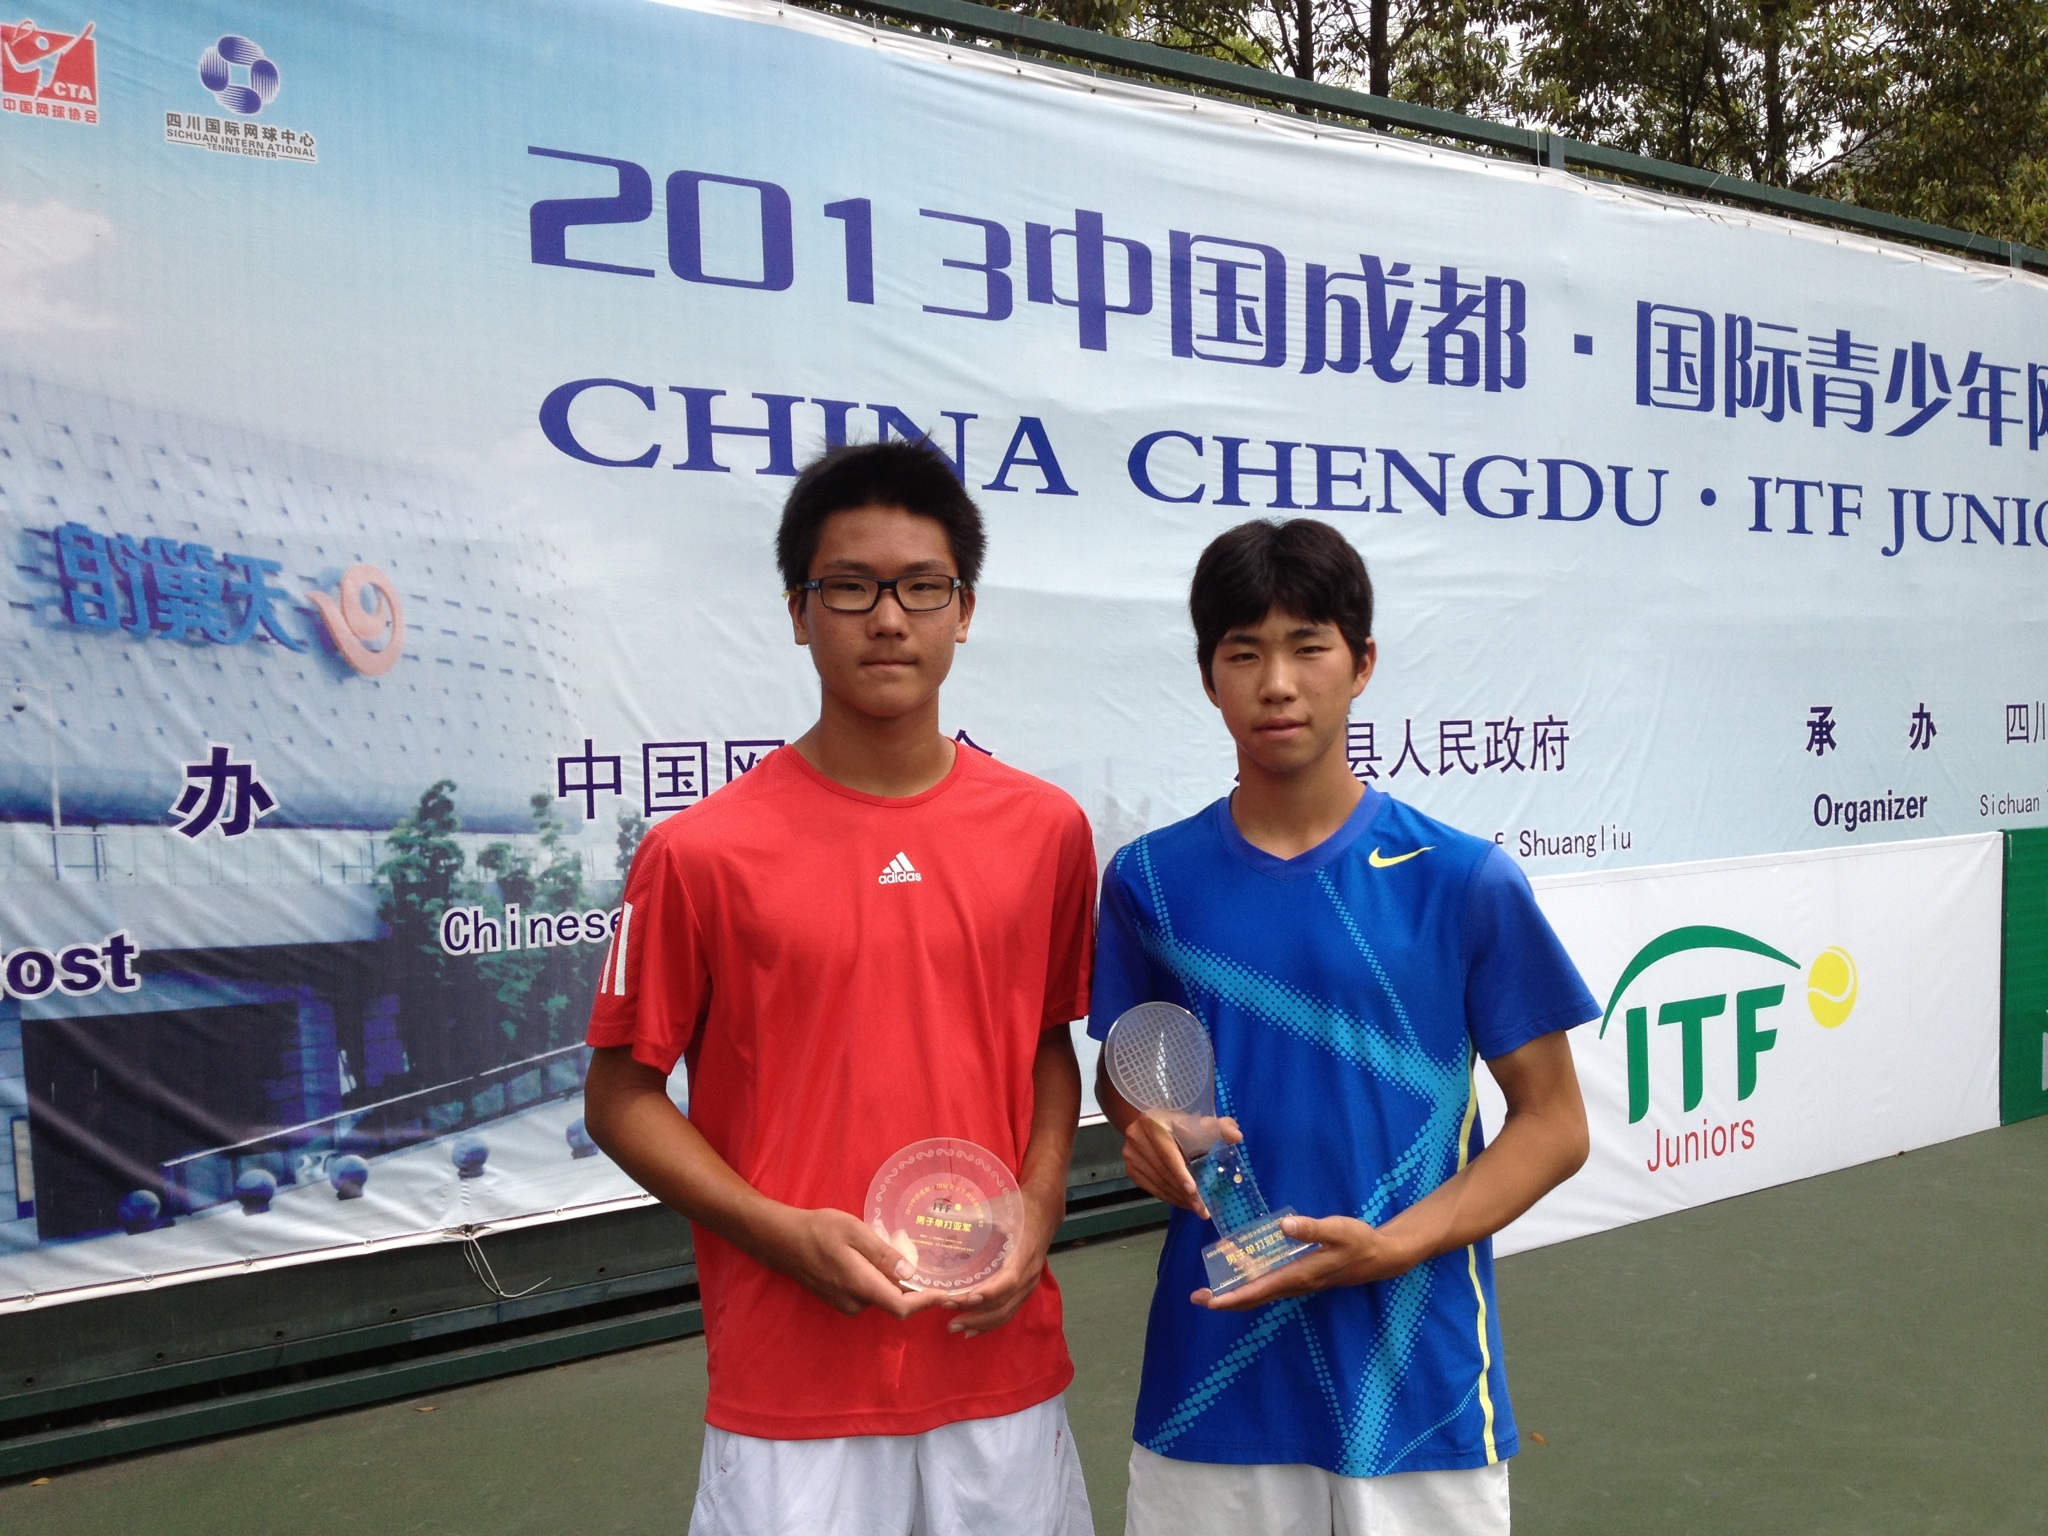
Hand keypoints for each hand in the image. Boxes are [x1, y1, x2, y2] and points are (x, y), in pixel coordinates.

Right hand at [757, 1206, 951, 1319]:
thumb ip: (883, 1254)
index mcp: (861, 1286)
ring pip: (881, 1296)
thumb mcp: (855, 1232)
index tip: (947, 1293)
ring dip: (894, 1280)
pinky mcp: (840, 1299)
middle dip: (913, 1285)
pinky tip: (876, 1257)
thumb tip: (911, 1272)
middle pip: (895, 1301)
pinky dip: (879, 1280)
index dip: (927, 1302)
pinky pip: (869, 1293)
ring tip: (898, 1250)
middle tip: (926, 1260)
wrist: (784, 1240)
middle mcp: (855, 1302)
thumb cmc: (819, 1230)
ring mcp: (845, 1304)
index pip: (902, 1307)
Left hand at [938, 1204, 1053, 1338]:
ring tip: (955, 1327)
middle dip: (977, 1314)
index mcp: (1024, 1251)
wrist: (1044, 1213)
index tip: (967, 1298)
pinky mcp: (1024, 1290)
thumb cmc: (1019, 1209)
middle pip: (1005, 1302)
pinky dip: (990, 1324)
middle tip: (948, 1315)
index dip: (990, 1291)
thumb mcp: (997, 1208)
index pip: (1009, 1279)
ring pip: (1006, 1312)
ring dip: (981, 1323)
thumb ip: (968, 1214)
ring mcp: (1028, 1285)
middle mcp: (1029, 1273)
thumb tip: (933, 1212)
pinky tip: (971, 1330)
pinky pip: (1008, 1312)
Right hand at [1120, 1112, 1240, 1216]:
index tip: (1194, 1191)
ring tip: (1196, 1208)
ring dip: (1178, 1198)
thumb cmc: (1178, 1123)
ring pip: (1157, 1183)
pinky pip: (1151, 1189)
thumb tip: (1237, 1136)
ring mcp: (1131, 1155)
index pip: (1168, 1152)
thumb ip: (1218, 1127)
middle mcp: (1137, 1138)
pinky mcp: (1130, 1169)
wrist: (1148, 1123)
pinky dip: (1168, 1197)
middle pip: (1164, 1172)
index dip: (1181, 1173)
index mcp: (1154, 1123)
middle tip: (1203, 1209)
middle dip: (1185, 1193)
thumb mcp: (1197, 1121)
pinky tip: (1183, 1202)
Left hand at [1192, 1213, 1419, 1310]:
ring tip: (1213, 1290)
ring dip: (1237, 1294)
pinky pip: (1271, 1286)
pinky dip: (1253, 1285)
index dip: (1231, 1297)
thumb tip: (1284, 1225)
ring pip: (1262, 1294)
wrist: (1381, 1256)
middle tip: (1197, 1298)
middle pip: (1255, 1298)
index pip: (1258, 1290)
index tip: (1208, 1301)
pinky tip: (1243, 1274)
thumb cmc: (1359, 1241)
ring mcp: (1299, 1283)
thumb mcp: (1337, 1229)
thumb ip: (1311, 1228)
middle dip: (1226, 1301)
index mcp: (1299, 1274)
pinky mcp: (1303, 1277)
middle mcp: (1295, 1284)